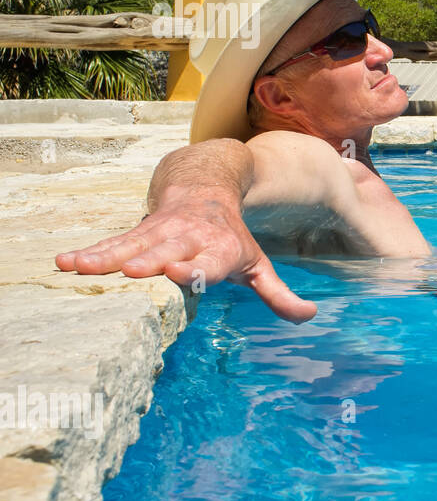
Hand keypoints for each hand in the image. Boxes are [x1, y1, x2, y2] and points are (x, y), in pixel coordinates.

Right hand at [54, 199, 316, 323]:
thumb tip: (308, 316)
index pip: (209, 262)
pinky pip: (110, 243)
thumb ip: (278, 293)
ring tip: (80, 268)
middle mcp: (188, 239)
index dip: (196, 268)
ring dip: (106, 258)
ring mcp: (159, 233)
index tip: (181, 273)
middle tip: (133, 273)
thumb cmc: (232, 237)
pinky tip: (63, 261)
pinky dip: (87, 252)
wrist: (207, 184)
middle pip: (166, 253)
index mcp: (220, 250)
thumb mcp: (258, 263)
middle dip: (150, 261)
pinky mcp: (137, 231)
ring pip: (131, 246)